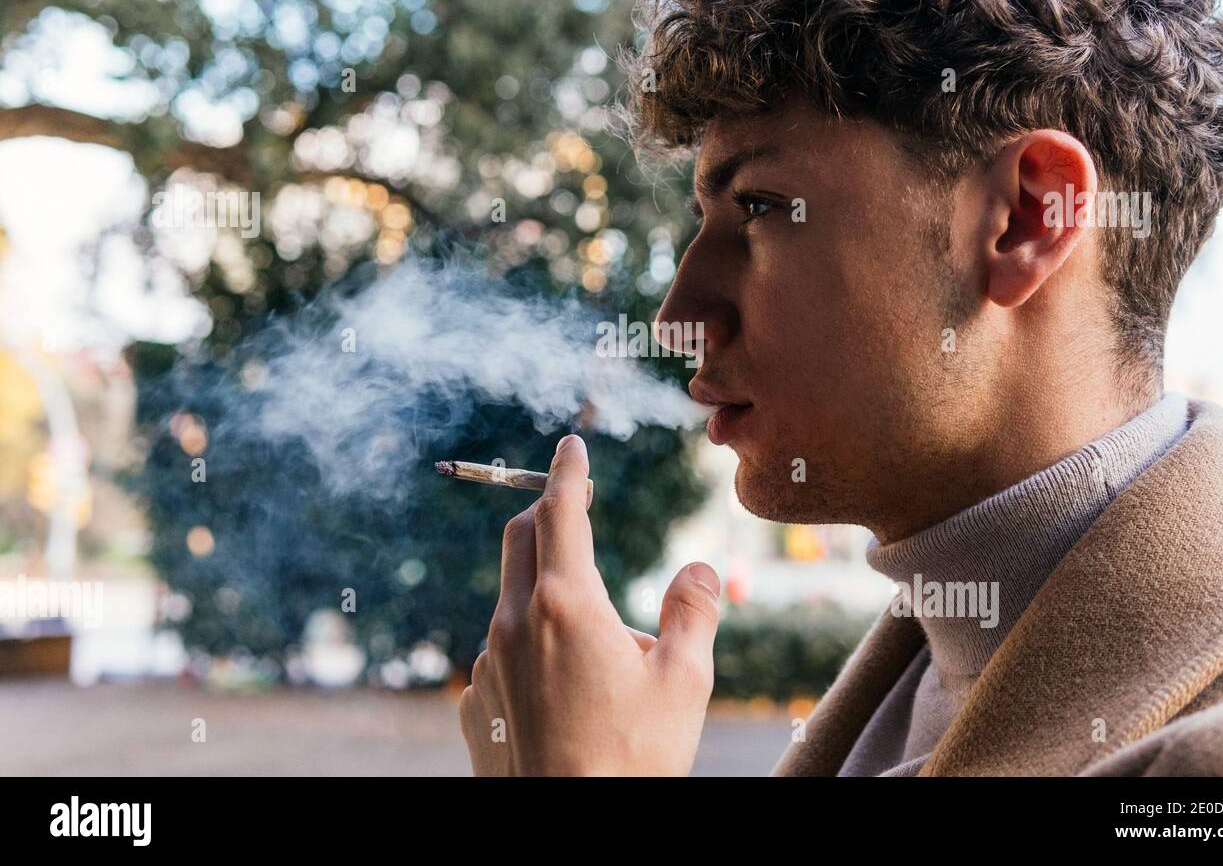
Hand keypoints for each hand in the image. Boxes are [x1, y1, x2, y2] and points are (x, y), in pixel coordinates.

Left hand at [458, 434, 720, 775]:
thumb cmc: (634, 759)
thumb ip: (694, 612)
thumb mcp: (685, 682)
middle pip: (520, 540)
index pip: (559, 511)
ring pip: (511, 601)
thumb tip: (698, 570)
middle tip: (575, 507)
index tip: (570, 444)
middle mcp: (514, 625)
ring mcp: (486, 666)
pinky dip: (528, 647)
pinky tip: (561, 688)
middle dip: (545, 513)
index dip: (567, 472)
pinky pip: (499, 654)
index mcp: (566, 606)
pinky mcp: (476, 706)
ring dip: (545, 593)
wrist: (572, 830)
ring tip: (598, 644)